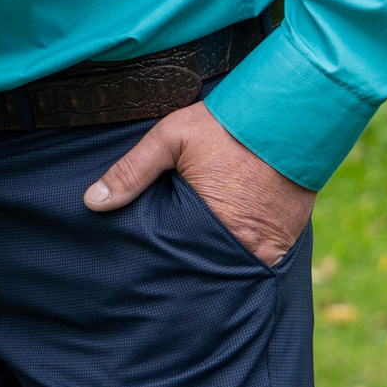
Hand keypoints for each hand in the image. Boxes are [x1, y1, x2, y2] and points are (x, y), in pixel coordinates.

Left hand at [84, 101, 315, 265]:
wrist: (294, 114)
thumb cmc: (228, 125)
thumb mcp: (171, 138)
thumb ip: (131, 171)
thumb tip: (92, 202)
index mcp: (210, 227)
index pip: (175, 260)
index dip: (160, 262)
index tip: (142, 266)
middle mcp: (244, 247)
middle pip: (205, 270)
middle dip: (186, 269)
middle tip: (163, 272)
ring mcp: (270, 249)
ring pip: (232, 269)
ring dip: (214, 265)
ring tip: (191, 265)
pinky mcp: (288, 242)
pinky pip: (259, 260)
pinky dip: (242, 255)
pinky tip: (224, 250)